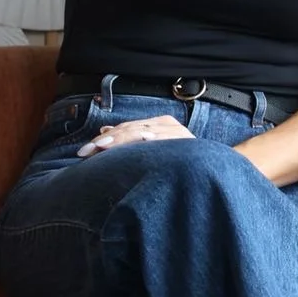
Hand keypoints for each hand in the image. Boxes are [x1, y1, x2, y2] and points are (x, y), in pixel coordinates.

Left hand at [77, 115, 194, 155]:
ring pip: (141, 133)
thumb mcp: (155, 150)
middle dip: (106, 141)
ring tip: (99, 147)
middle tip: (85, 151)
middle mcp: (168, 125)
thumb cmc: (180, 165)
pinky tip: (134, 142)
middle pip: (131, 129)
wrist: (212, 171)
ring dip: (118, 141)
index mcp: (160, 124)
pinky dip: (145, 140)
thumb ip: (132, 140)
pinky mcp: (185, 142)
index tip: (84, 151)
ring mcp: (177, 133)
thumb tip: (103, 131)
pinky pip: (161, 140)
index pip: (127, 128)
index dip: (105, 139)